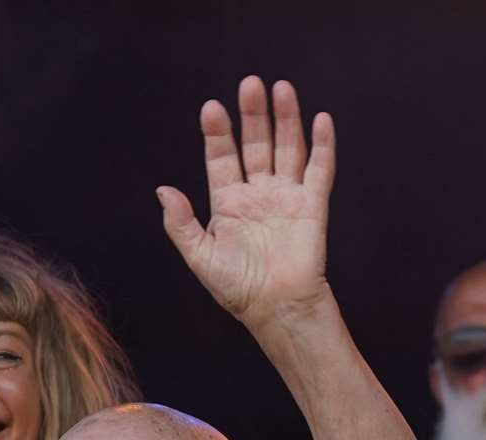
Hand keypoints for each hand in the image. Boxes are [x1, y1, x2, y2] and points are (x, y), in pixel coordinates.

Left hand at [158, 76, 335, 330]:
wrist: (276, 308)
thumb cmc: (237, 289)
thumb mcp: (200, 256)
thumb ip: (180, 223)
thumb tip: (162, 190)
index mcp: (228, 204)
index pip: (221, 159)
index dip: (217, 134)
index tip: (211, 109)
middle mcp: (258, 195)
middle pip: (255, 145)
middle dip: (252, 116)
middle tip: (249, 84)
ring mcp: (286, 197)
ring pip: (286, 149)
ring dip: (285, 119)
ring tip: (280, 88)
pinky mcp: (313, 206)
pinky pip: (319, 170)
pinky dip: (322, 145)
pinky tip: (319, 120)